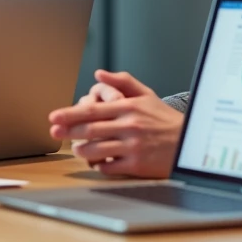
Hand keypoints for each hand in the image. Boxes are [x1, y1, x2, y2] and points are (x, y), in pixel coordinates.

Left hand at [49, 70, 182, 178]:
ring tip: (76, 148)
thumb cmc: (164, 119)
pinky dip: (99, 165)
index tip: (54, 117)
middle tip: (53, 133)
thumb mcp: (146, 94)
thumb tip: (98, 74)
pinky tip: (97, 162)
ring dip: (81, 150)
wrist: (188, 143)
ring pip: (96, 150)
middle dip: (68, 131)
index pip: (92, 110)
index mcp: (128, 108)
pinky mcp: (137, 165)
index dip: (69, 114)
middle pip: (89, 129)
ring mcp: (132, 146)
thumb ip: (122, 81)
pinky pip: (109, 167)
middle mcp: (128, 126)